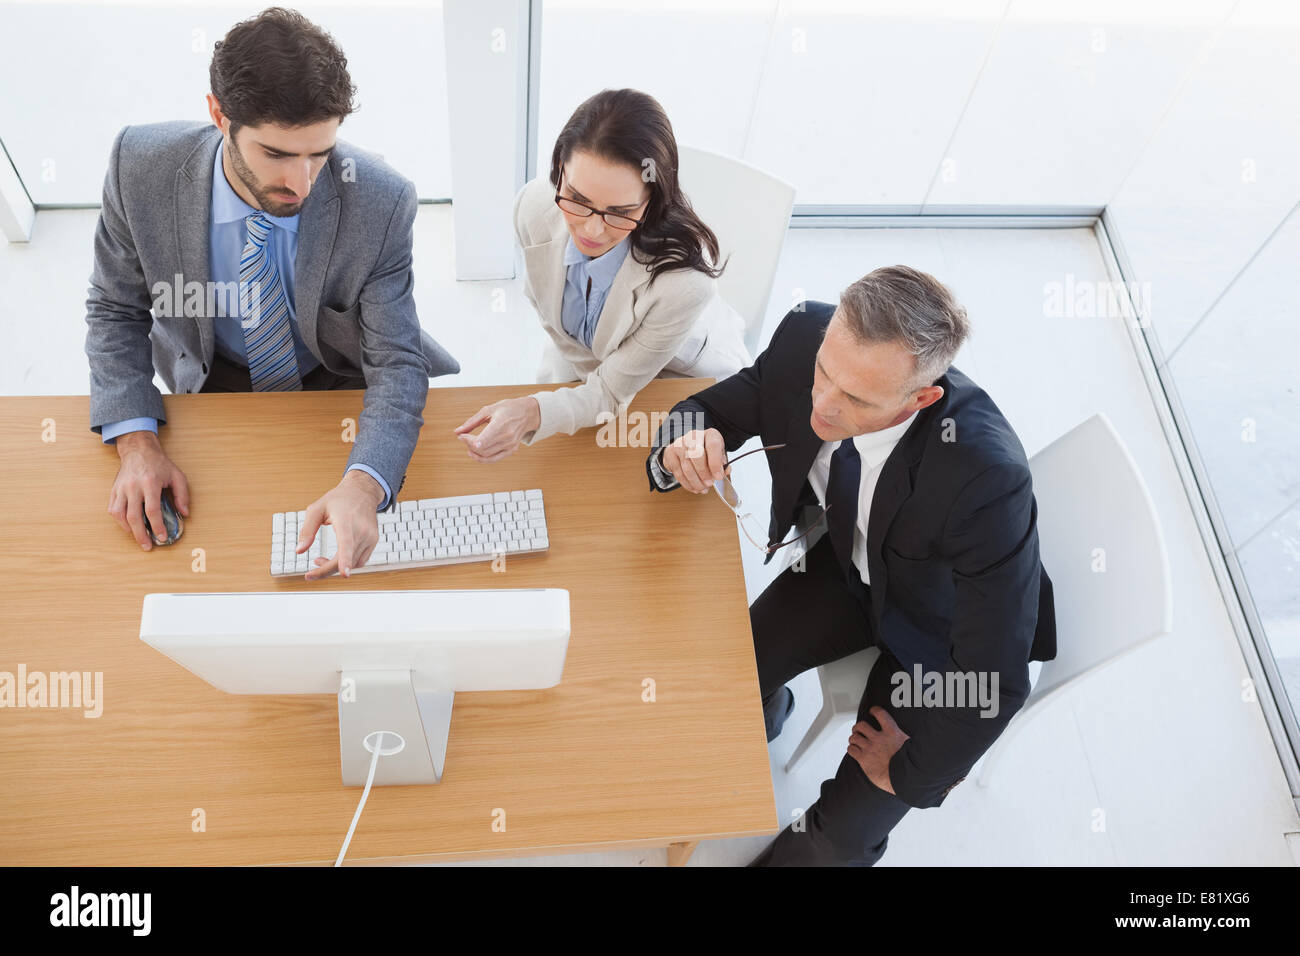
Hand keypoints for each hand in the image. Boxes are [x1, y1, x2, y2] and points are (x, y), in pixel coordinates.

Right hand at [108, 431, 191, 549]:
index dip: (157, 526)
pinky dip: (119, 521)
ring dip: (128, 530)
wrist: (138, 450)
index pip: (152, 510)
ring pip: (120, 514)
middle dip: (141, 534)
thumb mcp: (177, 476)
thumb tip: (184, 514)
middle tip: (148, 546)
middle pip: (134, 516)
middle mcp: (133, 487)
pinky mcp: (114, 490)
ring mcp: (121, 488)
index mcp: (150, 483)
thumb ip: (182, 495)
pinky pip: (113, 509)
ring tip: (138, 538)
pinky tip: (128, 526)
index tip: (162, 537)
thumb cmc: (159, 464)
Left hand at [298, 470, 383, 579]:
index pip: (347, 543)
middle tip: (310, 575)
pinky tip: (335, 559)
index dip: (345, 559)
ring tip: (319, 560)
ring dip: (336, 568)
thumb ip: (307, 530)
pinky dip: (347, 564)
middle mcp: (361, 530)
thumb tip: (299, 551)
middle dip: (326, 571)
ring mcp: (370, 537)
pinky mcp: (373, 542)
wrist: (362, 491)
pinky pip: (360, 561)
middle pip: (346, 560)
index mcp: (346, 521)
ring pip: (354, 564)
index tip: (345, 573)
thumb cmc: (339, 499)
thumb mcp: (316, 509)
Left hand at [453, 397, 540, 462]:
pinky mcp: (511, 450)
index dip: (471, 442)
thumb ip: (472, 422)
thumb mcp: (488, 410)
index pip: (485, 438)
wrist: (527, 413)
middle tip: (463, 437)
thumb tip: (457, 432)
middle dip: (469, 444)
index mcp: (501, 423)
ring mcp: (510, 445)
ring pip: (487, 455)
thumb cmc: (507, 409)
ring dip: (474, 452)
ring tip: (468, 444)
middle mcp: (507, 436)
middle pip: (482, 448)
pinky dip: (482, 458)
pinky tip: (475, 452)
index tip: (461, 437)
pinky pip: (494, 459)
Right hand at [660, 428, 727, 493]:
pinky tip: (693, 487)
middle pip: (697, 455)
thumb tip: (725, 471)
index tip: (718, 476)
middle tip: (709, 484)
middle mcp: (694, 436)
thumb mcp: (719, 454)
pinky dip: (687, 484)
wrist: (688, 447)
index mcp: (710, 434)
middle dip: (704, 474)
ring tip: (702, 488)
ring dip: (695, 482)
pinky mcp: (670, 453)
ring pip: (687, 467)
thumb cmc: (706, 451)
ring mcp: (680, 444)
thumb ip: (723, 463)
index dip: (715, 463)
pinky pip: (678, 472)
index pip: (713, 445)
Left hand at [847, 706, 909, 794]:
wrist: (903, 779)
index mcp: (892, 732)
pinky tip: (854, 751)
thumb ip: (905, 739)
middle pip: (861, 725)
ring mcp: (870, 749)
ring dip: (853, 738)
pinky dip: (851, 749)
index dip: (874, 710)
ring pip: (854, 737)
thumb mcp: (912, 746)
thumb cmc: (909, 765)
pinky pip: (851, 750)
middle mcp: (879, 738)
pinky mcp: (864, 760)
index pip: (880, 714)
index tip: (872, 711)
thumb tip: (911, 736)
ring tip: (855, 741)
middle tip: (858, 730)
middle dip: (858, 727)